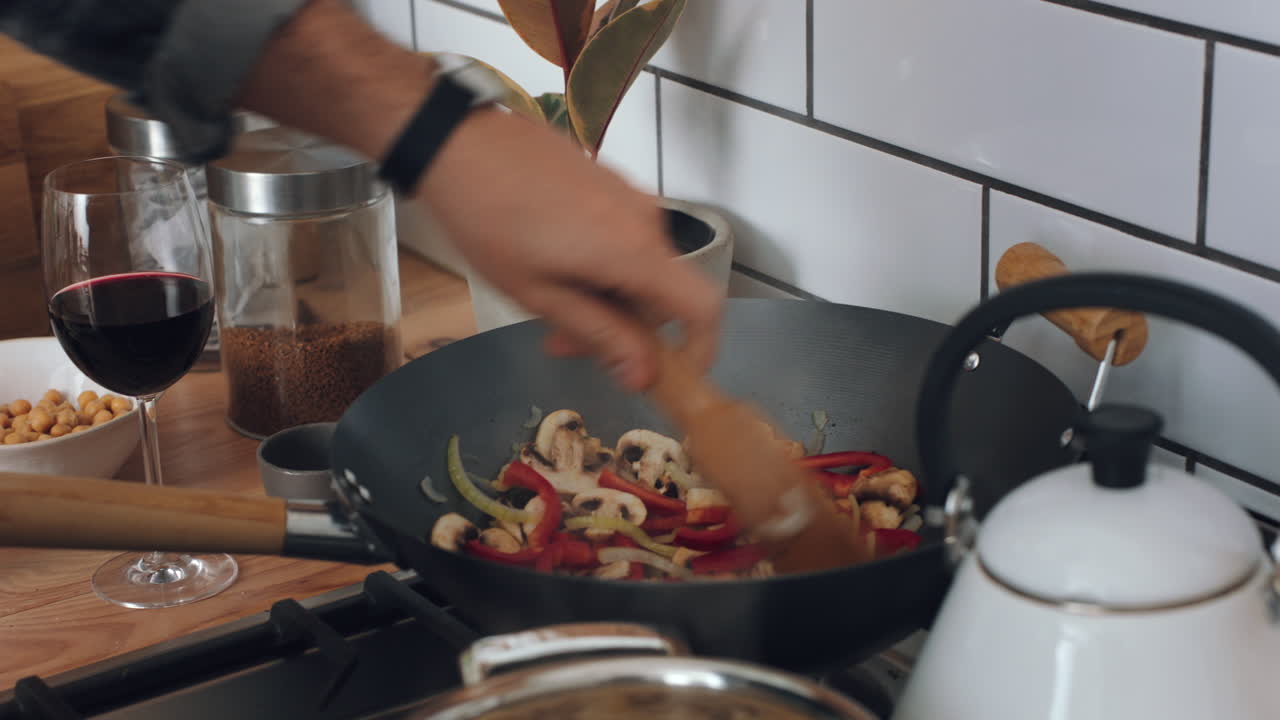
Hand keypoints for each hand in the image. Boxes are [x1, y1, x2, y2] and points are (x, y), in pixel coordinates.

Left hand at [419, 108, 722, 390]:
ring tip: (547, 303)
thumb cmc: (491, 222)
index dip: (699, 348)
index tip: (671, 375)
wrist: (460, 142)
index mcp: (636, 252)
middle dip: (624, 328)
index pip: (702, 307)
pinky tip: (552, 265)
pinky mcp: (611, 182)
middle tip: (563, 344)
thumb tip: (643, 376)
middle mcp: (647, 221)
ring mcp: (630, 196)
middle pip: (663, 293)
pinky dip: (602, 266)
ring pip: (640, 267)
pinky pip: (625, 238)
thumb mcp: (540, 295)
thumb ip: (600, 335)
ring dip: (606, 299)